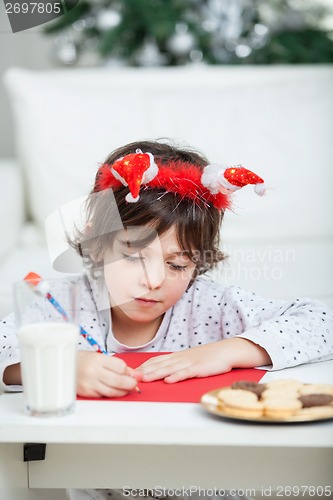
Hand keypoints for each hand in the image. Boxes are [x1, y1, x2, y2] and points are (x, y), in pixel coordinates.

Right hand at [77, 351, 141, 397]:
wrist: (64, 366)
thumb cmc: (85, 360)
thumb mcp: (101, 357)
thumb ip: (118, 366)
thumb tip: (135, 374)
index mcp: (98, 360)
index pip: (120, 367)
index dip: (128, 371)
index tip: (132, 373)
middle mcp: (93, 372)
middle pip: (118, 381)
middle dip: (130, 383)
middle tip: (135, 384)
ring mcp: (89, 384)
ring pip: (113, 392)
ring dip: (123, 391)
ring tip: (126, 388)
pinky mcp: (87, 393)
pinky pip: (104, 396)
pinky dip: (112, 394)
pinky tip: (113, 390)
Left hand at [137, 338, 270, 382]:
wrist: (226, 351)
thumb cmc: (208, 357)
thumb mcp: (189, 359)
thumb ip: (176, 365)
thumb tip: (163, 372)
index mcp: (177, 356)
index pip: (156, 360)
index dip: (143, 366)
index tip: (130, 372)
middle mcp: (180, 358)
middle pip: (159, 364)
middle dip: (144, 371)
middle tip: (130, 377)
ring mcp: (189, 362)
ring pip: (169, 368)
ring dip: (155, 374)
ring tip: (144, 379)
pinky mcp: (199, 368)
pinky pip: (186, 373)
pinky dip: (177, 376)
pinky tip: (169, 380)